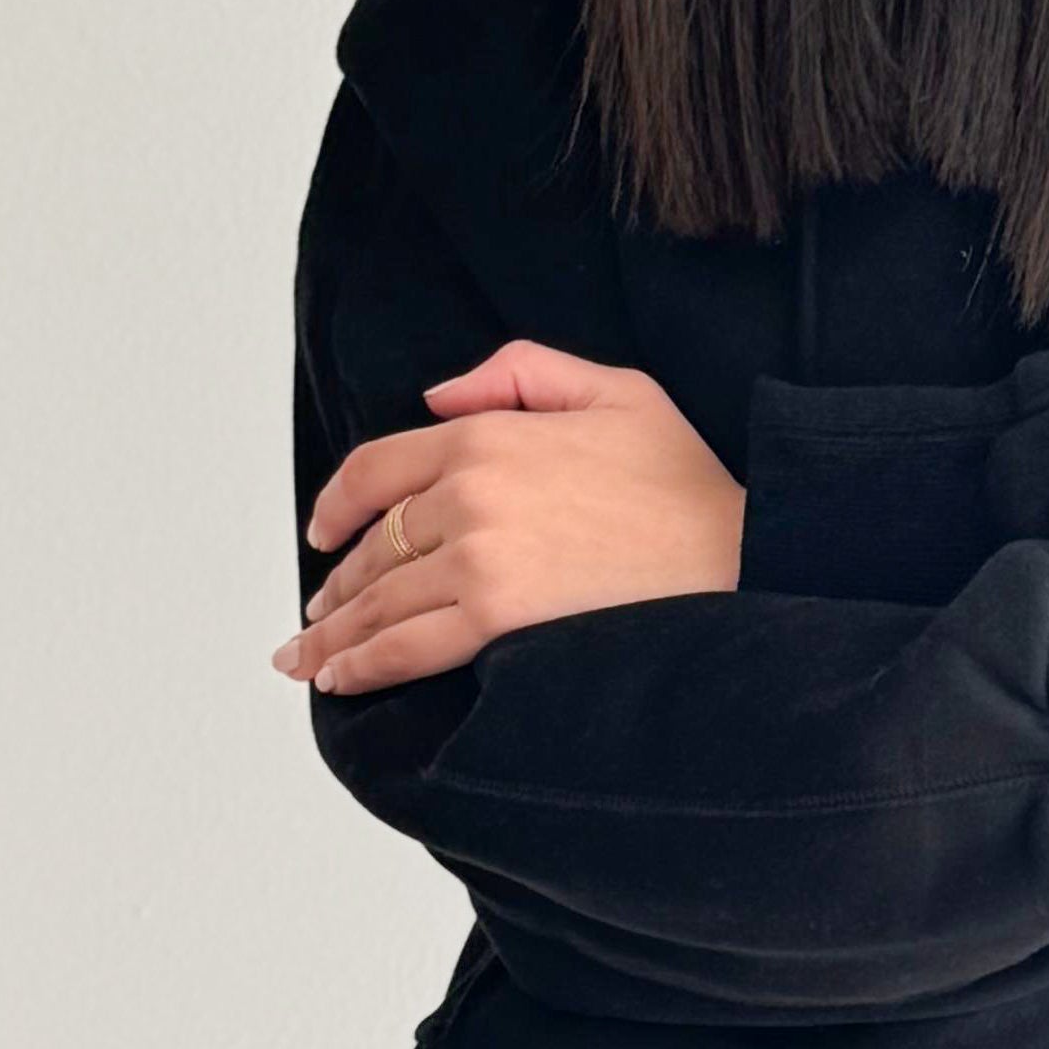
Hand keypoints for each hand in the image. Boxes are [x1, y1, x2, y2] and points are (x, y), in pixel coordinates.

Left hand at [277, 340, 746, 695]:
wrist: (739, 553)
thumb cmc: (687, 483)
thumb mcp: (616, 389)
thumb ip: (518, 371)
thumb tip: (435, 398)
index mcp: (486, 434)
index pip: (375, 470)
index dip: (336, 506)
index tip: (323, 536)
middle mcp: (468, 493)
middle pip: (370, 545)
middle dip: (335, 586)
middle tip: (316, 616)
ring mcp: (477, 558)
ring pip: (378, 600)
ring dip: (333, 635)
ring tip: (309, 658)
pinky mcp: (495, 617)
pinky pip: (406, 645)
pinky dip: (363, 664)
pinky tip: (342, 678)